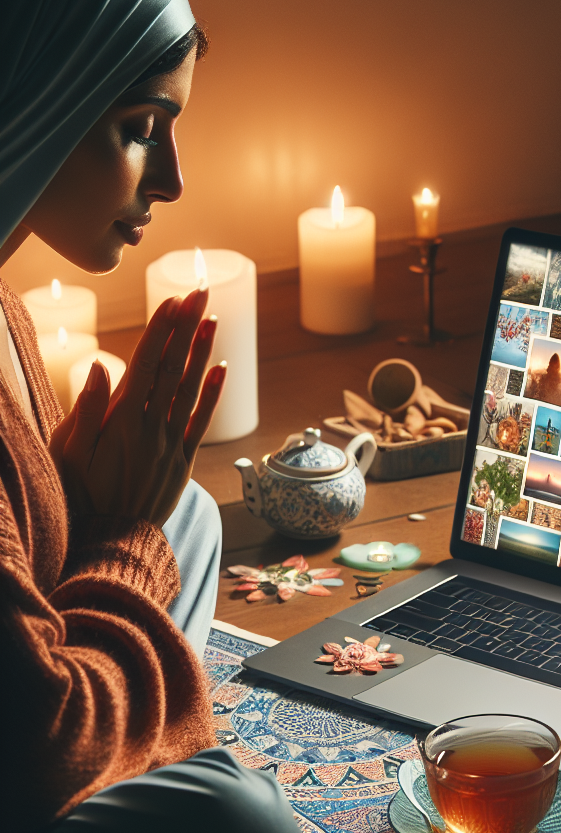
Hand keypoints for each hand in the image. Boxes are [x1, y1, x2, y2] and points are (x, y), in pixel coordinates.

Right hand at [49, 289, 226, 526]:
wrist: (110, 542)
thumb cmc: (79, 496)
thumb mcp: (66, 455)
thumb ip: (85, 411)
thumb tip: (99, 366)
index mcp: (121, 421)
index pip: (145, 365)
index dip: (161, 330)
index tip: (172, 300)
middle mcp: (151, 427)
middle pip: (172, 368)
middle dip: (187, 327)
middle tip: (201, 290)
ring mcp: (171, 443)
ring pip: (191, 389)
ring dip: (203, 351)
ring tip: (213, 317)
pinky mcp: (182, 460)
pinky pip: (201, 421)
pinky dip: (212, 393)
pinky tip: (222, 367)